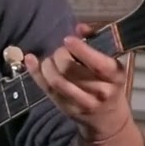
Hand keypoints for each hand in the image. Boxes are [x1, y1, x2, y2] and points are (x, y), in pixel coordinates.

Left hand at [23, 23, 132, 139]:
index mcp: (114, 76)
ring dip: (48, 65)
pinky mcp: (65, 108)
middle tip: (62, 51)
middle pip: (71, 70)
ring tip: (51, 59)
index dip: (81, 50)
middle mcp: (99, 91)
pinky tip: (30, 60)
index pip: (98, 64)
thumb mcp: (112, 63)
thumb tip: (80, 27)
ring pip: (57, 81)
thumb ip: (97, 42)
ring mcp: (81, 102)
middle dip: (61, 54)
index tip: (68, 39)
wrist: (108, 118)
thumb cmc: (110, 83)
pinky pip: (47, 89)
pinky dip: (35, 73)